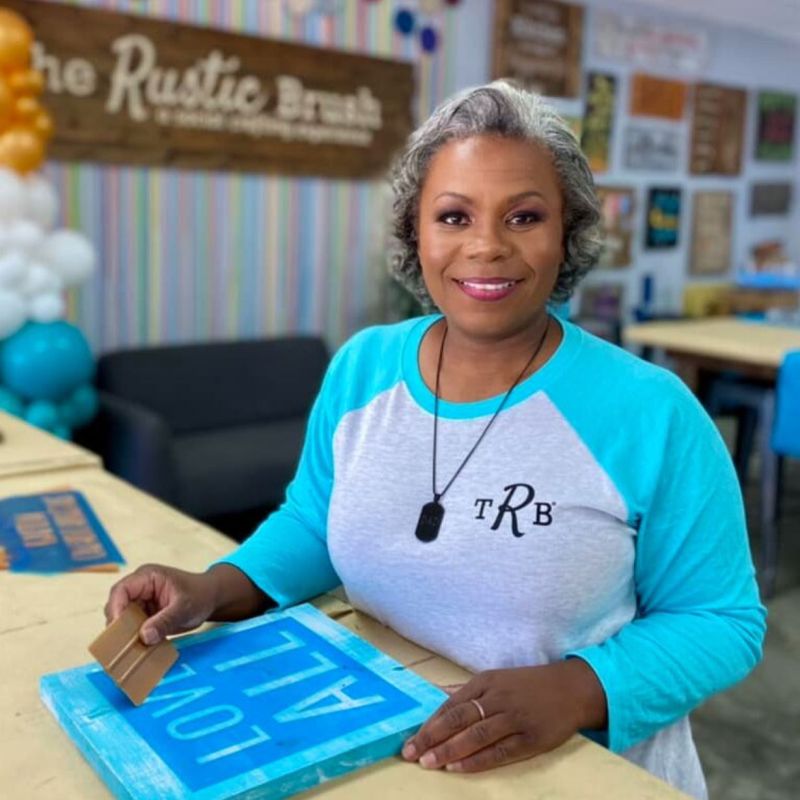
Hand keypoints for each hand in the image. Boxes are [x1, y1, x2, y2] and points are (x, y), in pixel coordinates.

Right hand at [104, 563, 217, 644]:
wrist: (211, 598)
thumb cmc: (200, 595)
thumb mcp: (185, 608)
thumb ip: (165, 621)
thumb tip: (144, 637)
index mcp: (147, 577)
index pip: (121, 590)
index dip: (115, 609)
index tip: (117, 629)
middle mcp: (140, 588)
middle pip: (117, 606)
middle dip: (118, 626)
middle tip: (120, 646)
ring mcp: (141, 601)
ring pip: (122, 619)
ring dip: (124, 635)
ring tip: (127, 652)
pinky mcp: (144, 615)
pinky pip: (132, 628)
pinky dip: (133, 639)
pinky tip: (137, 651)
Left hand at [402, 660, 606, 772]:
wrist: (572, 689)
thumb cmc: (529, 685)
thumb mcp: (498, 679)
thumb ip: (469, 690)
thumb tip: (439, 694)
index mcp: (486, 681)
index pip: (451, 705)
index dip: (429, 724)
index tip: (411, 740)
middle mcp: (497, 698)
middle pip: (458, 719)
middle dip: (432, 738)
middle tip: (412, 754)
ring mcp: (514, 718)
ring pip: (475, 735)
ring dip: (449, 750)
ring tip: (429, 763)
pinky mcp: (530, 738)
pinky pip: (499, 751)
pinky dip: (477, 760)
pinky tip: (458, 767)